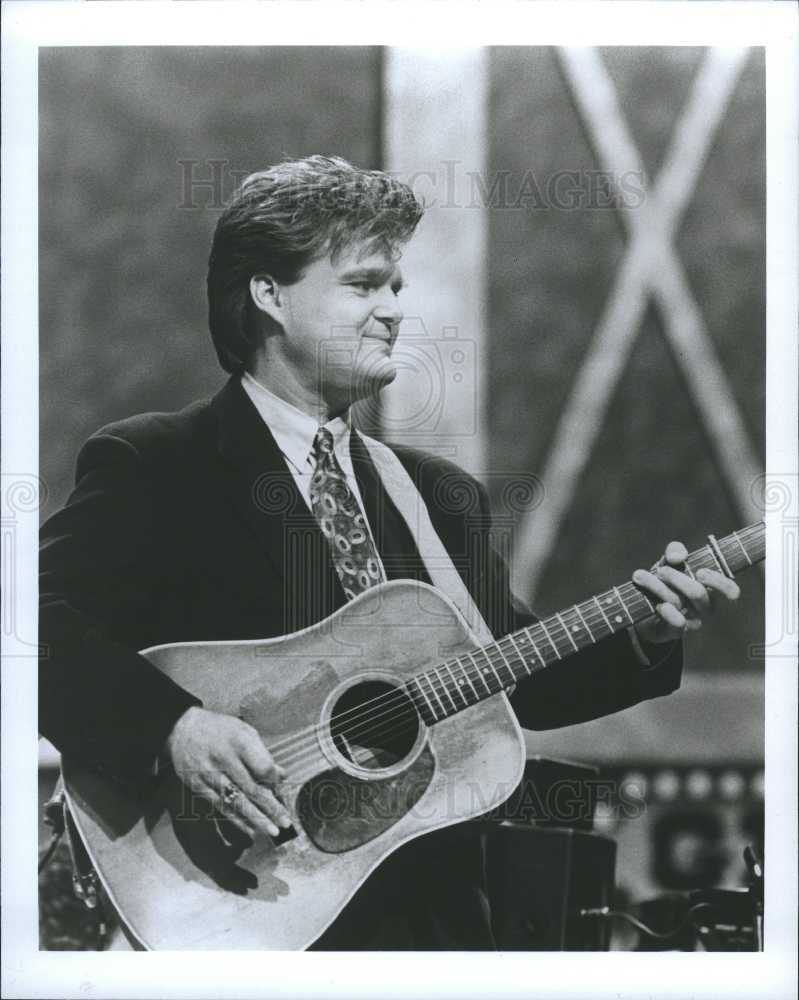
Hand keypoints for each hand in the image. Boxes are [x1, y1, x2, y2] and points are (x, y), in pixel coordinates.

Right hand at [165, 706, 291, 838]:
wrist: (182, 730)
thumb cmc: (220, 730)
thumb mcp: (244, 732)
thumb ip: (262, 754)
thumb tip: (281, 776)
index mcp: (239, 741)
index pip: (263, 768)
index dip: (275, 783)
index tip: (282, 792)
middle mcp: (224, 759)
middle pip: (252, 789)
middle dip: (271, 809)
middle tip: (286, 822)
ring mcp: (209, 774)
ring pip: (237, 802)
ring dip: (257, 820)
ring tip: (272, 831)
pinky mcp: (198, 786)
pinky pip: (221, 807)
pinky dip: (238, 820)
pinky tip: (251, 830)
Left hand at [632, 540, 740, 645]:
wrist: (642, 607)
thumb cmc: (665, 581)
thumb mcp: (669, 562)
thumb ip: (675, 551)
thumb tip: (678, 556)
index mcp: (711, 589)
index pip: (730, 590)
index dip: (719, 582)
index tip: (700, 572)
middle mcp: (705, 607)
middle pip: (697, 592)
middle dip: (675, 577)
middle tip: (660, 570)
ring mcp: (692, 620)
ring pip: (678, 602)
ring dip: (656, 585)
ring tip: (641, 576)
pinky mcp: (675, 632)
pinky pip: (677, 623)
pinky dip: (668, 612)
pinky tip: (659, 605)